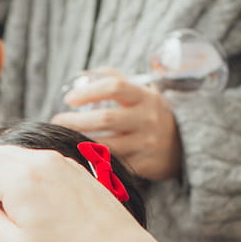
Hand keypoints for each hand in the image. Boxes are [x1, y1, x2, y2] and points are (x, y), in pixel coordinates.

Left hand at [51, 69, 182, 181]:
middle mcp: (148, 119)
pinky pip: (112, 165)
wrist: (183, 147)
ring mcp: (147, 144)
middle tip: (57, 121)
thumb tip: (80, 75)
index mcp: (146, 97)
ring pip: (105, 145)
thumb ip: (115, 79)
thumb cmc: (149, 114)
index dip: (89, 91)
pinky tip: (79, 156)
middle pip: (105, 119)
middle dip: (75, 120)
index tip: (68, 98)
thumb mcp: (141, 93)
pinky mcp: (144, 166)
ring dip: (79, 142)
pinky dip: (93, 161)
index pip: (115, 87)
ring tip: (64, 138)